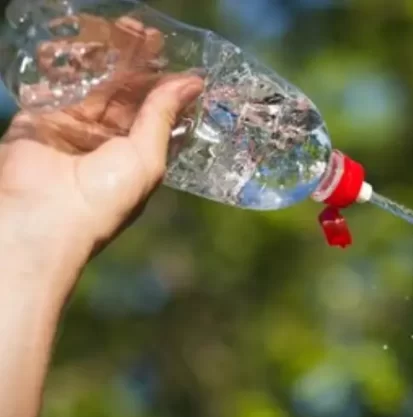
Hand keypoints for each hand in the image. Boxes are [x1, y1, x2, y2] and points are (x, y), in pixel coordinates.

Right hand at [0, 14, 202, 296]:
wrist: (44, 215)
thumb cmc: (104, 199)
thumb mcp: (147, 157)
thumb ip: (162, 116)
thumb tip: (193, 82)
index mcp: (138, 156)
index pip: (154, 111)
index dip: (164, 83)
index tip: (173, 53)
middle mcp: (107, 142)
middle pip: (124, 92)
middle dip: (135, 61)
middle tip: (144, 31)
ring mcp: (73, 129)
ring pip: (91, 83)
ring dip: (103, 55)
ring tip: (116, 26)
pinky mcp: (40, 119)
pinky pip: (53, 84)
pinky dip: (62, 62)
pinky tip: (76, 39)